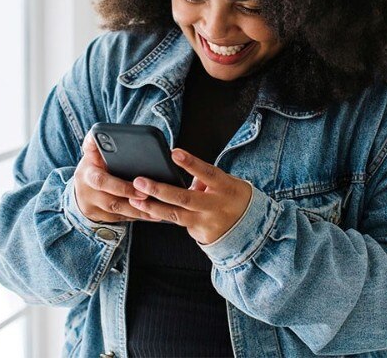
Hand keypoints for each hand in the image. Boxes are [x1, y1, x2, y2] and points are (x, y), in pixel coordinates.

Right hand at [72, 131, 155, 223]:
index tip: (139, 185)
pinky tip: (154, 215)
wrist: (80, 189)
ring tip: (159, 210)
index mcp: (87, 173)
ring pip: (118, 212)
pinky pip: (121, 219)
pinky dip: (137, 217)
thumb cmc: (94, 165)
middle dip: (132, 200)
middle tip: (150, 197)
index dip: (120, 186)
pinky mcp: (101, 218)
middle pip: (111, 201)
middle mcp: (88, 192)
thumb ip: (97, 143)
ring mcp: (93, 207)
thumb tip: (102, 133)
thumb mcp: (91, 153)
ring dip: (139, 212)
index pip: (101, 181)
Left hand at [128, 148, 252, 244]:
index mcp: (226, 187)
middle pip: (185, 198)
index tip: (174, 152)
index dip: (191, 163)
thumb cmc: (233, 197)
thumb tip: (181, 175)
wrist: (251, 228)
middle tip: (139, 181)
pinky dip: (162, 216)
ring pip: (176, 215)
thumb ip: (205, 178)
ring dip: (153, 207)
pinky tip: (146, 210)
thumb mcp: (228, 182)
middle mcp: (216, 206)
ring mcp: (207, 222)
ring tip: (134, 199)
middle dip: (160, 190)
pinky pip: (178, 223)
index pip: (207, 172)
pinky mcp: (200, 234)